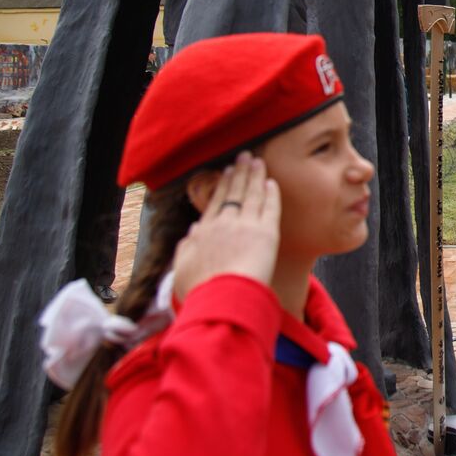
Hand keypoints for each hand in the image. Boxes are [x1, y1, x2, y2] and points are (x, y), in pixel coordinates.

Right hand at [172, 153, 280, 300]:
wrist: (223, 299)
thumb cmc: (202, 291)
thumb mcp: (183, 269)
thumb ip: (186, 248)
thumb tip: (193, 230)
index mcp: (205, 231)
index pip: (216, 202)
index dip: (223, 185)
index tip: (226, 172)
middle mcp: (225, 223)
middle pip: (234, 192)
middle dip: (239, 172)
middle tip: (245, 156)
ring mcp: (247, 225)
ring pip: (252, 194)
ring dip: (255, 175)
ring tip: (258, 161)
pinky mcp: (267, 232)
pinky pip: (270, 207)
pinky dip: (271, 193)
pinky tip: (272, 182)